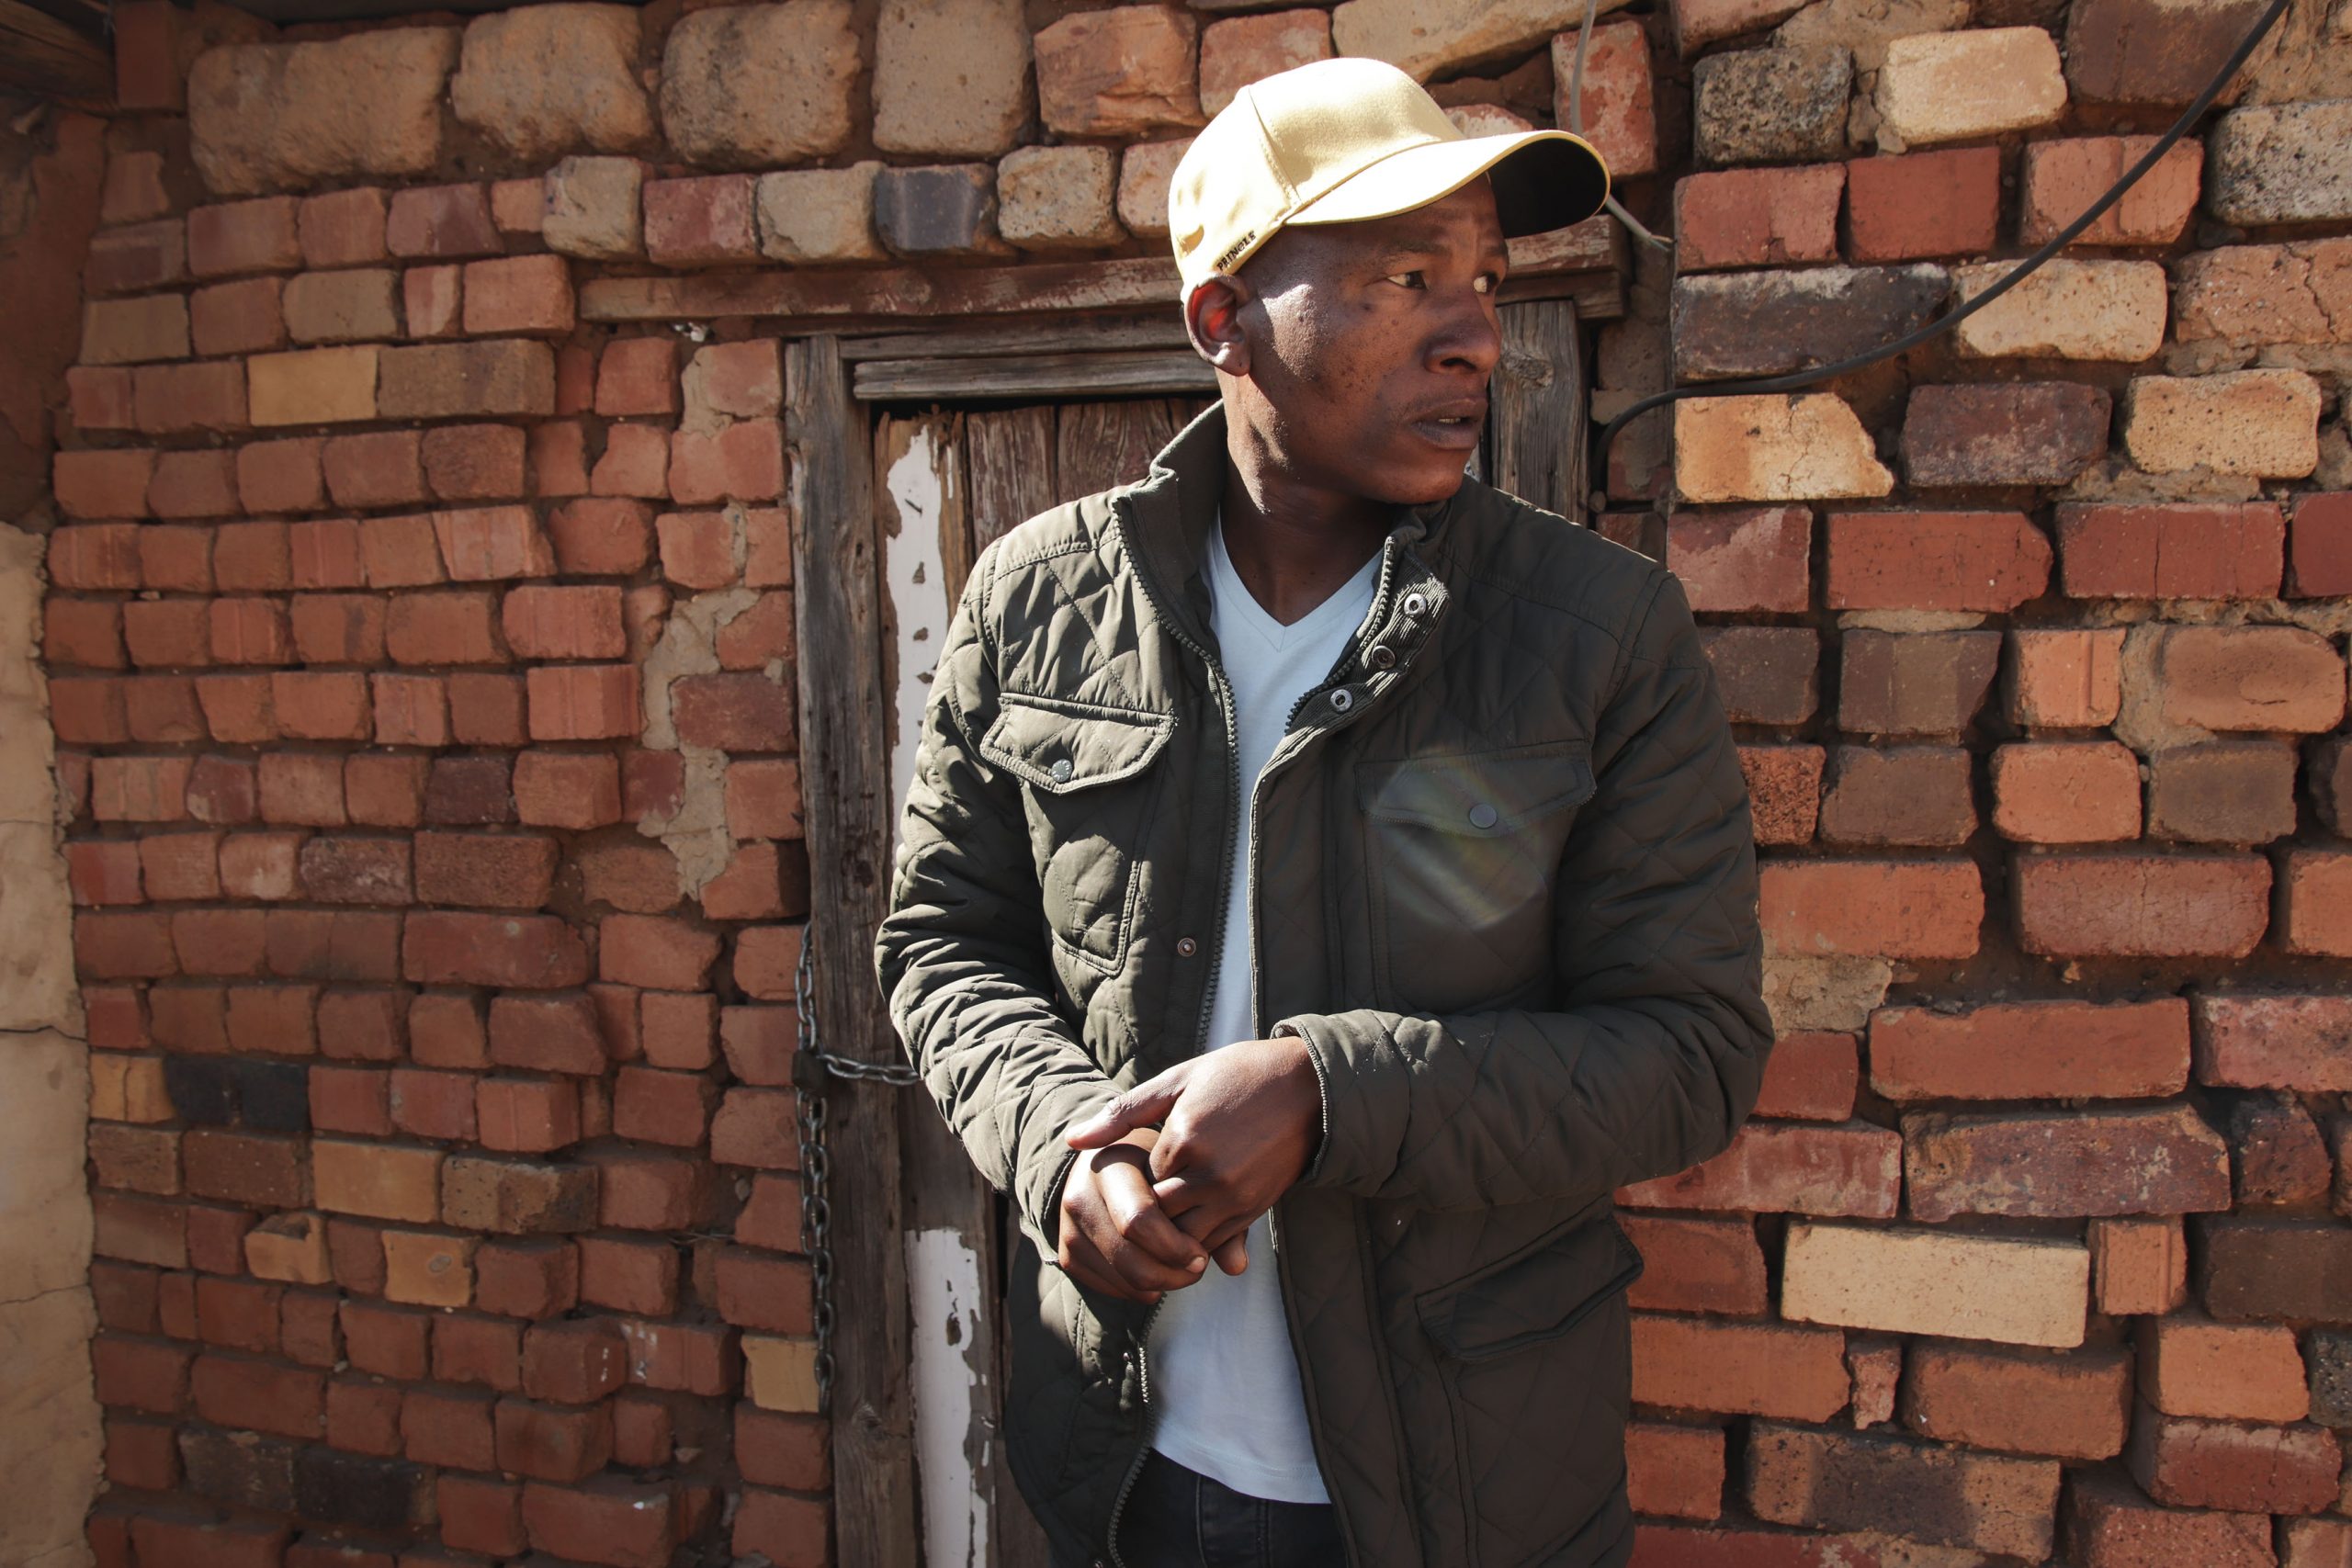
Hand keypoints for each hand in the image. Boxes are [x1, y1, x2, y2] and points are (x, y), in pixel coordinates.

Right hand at [1054, 1127, 1210, 1303]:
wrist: (1107, 1159)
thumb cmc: (1158, 1162)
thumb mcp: (1183, 1169)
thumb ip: (1212, 1212)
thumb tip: (1238, 1268)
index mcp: (1109, 1165)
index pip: (1139, 1222)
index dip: (1176, 1247)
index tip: (1201, 1253)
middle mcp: (1079, 1196)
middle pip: (1132, 1261)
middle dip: (1173, 1274)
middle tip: (1197, 1267)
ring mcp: (1068, 1227)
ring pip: (1123, 1280)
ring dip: (1162, 1285)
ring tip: (1181, 1268)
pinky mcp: (1067, 1253)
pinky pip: (1111, 1289)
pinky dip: (1141, 1289)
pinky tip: (1157, 1267)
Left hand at [1064, 1036, 1322, 1274]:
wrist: (1309, 1086)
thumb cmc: (1238, 1075)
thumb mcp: (1178, 1081)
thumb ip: (1124, 1113)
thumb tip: (1073, 1140)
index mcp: (1183, 1136)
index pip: (1137, 1181)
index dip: (1130, 1179)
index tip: (1130, 1171)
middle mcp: (1208, 1172)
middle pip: (1155, 1215)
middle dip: (1144, 1212)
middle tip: (1138, 1200)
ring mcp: (1234, 1195)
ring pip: (1182, 1237)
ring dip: (1169, 1231)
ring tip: (1162, 1215)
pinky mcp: (1254, 1208)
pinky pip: (1213, 1242)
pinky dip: (1196, 1239)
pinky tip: (1189, 1220)